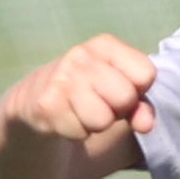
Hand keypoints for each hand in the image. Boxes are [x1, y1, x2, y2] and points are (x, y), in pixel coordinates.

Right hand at [2, 33, 156, 158]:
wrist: (33, 102)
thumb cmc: (87, 94)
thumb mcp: (118, 91)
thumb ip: (141, 105)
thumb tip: (146, 124)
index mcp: (105, 45)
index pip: (146, 74)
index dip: (137, 91)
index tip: (118, 91)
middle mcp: (82, 55)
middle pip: (126, 97)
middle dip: (117, 110)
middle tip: (97, 104)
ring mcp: (62, 78)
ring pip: (103, 120)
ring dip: (96, 125)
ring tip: (80, 112)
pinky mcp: (47, 104)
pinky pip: (81, 133)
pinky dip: (77, 133)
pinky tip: (65, 119)